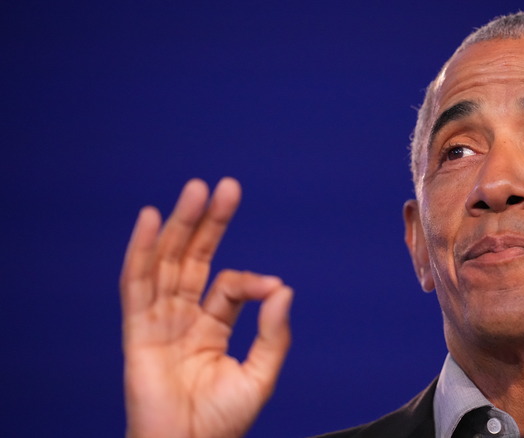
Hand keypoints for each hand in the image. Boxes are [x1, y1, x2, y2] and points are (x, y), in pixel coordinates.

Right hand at [120, 177, 292, 437]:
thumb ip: (273, 333)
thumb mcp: (260, 375)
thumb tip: (284, 288)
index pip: (228, 285)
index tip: (271, 287)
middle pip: (193, 260)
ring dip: (179, 226)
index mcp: (211, 326)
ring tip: (196, 190)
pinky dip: (141, 251)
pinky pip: (136, 285)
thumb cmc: (222, 422)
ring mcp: (158, 321)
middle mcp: (182, 318)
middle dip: (208, 224)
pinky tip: (150, 219)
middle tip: (225, 187)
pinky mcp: (137, 331)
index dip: (250, 280)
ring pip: (167, 264)